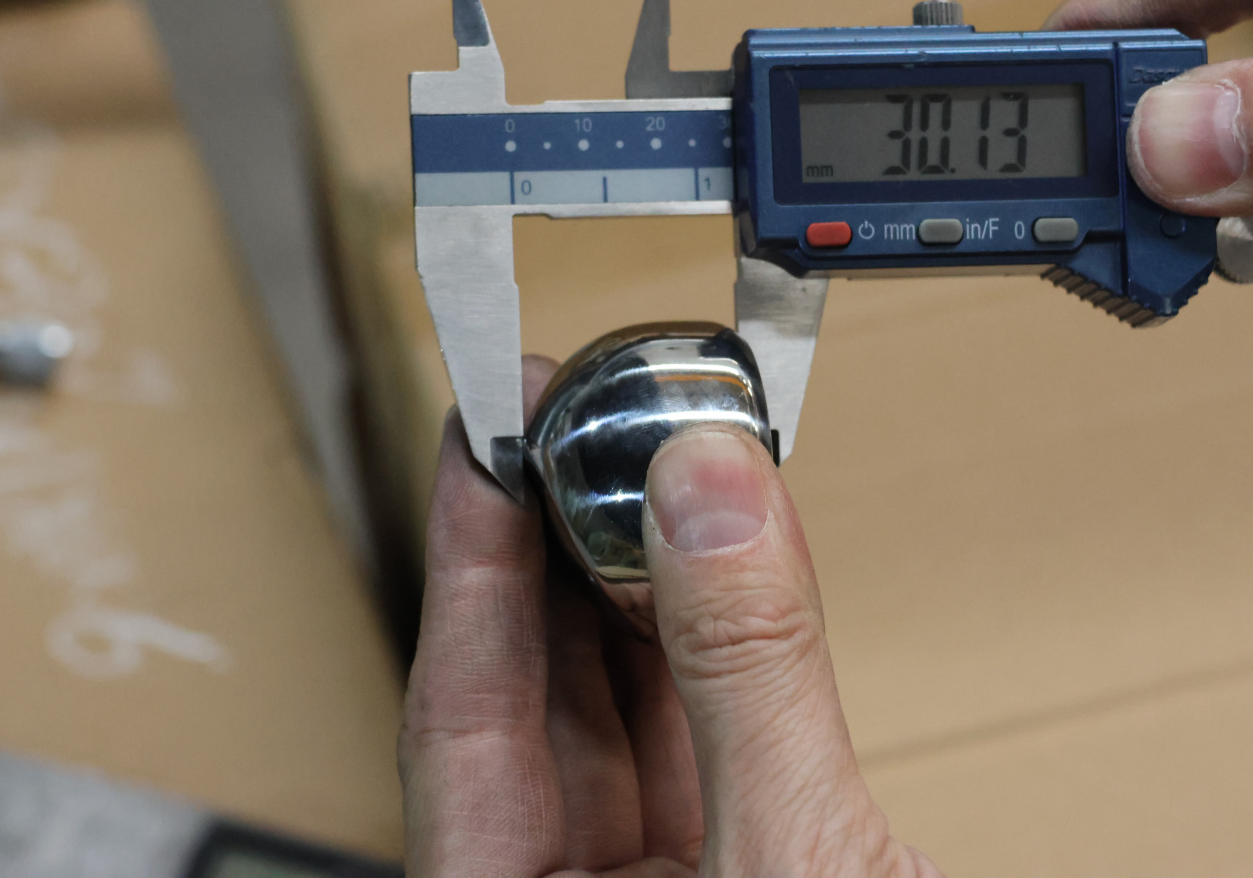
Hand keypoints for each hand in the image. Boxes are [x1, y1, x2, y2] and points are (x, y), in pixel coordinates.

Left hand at [399, 355, 940, 876]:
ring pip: (617, 712)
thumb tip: (712, 494)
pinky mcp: (728, 866)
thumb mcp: (794, 860)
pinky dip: (709, 647)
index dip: (470, 559)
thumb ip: (752, 682)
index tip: (482, 436)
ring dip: (638, 584)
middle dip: (557, 547)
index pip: (458, 712)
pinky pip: (698, 737)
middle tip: (568, 419)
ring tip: (643, 464)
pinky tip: (713, 559)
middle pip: (534, 694)